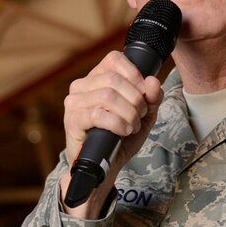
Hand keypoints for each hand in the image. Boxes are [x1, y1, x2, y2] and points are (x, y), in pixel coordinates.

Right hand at [59, 50, 163, 216]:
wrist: (105, 167)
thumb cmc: (121, 138)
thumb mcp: (143, 116)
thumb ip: (152, 98)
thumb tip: (153, 82)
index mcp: (97, 78)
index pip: (114, 59)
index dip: (134, 74)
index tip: (144, 95)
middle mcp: (81, 86)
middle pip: (114, 79)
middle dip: (135, 99)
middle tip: (140, 116)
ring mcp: (74, 103)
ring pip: (107, 95)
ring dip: (128, 113)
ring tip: (132, 126)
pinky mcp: (72, 121)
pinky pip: (97, 114)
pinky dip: (117, 123)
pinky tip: (123, 131)